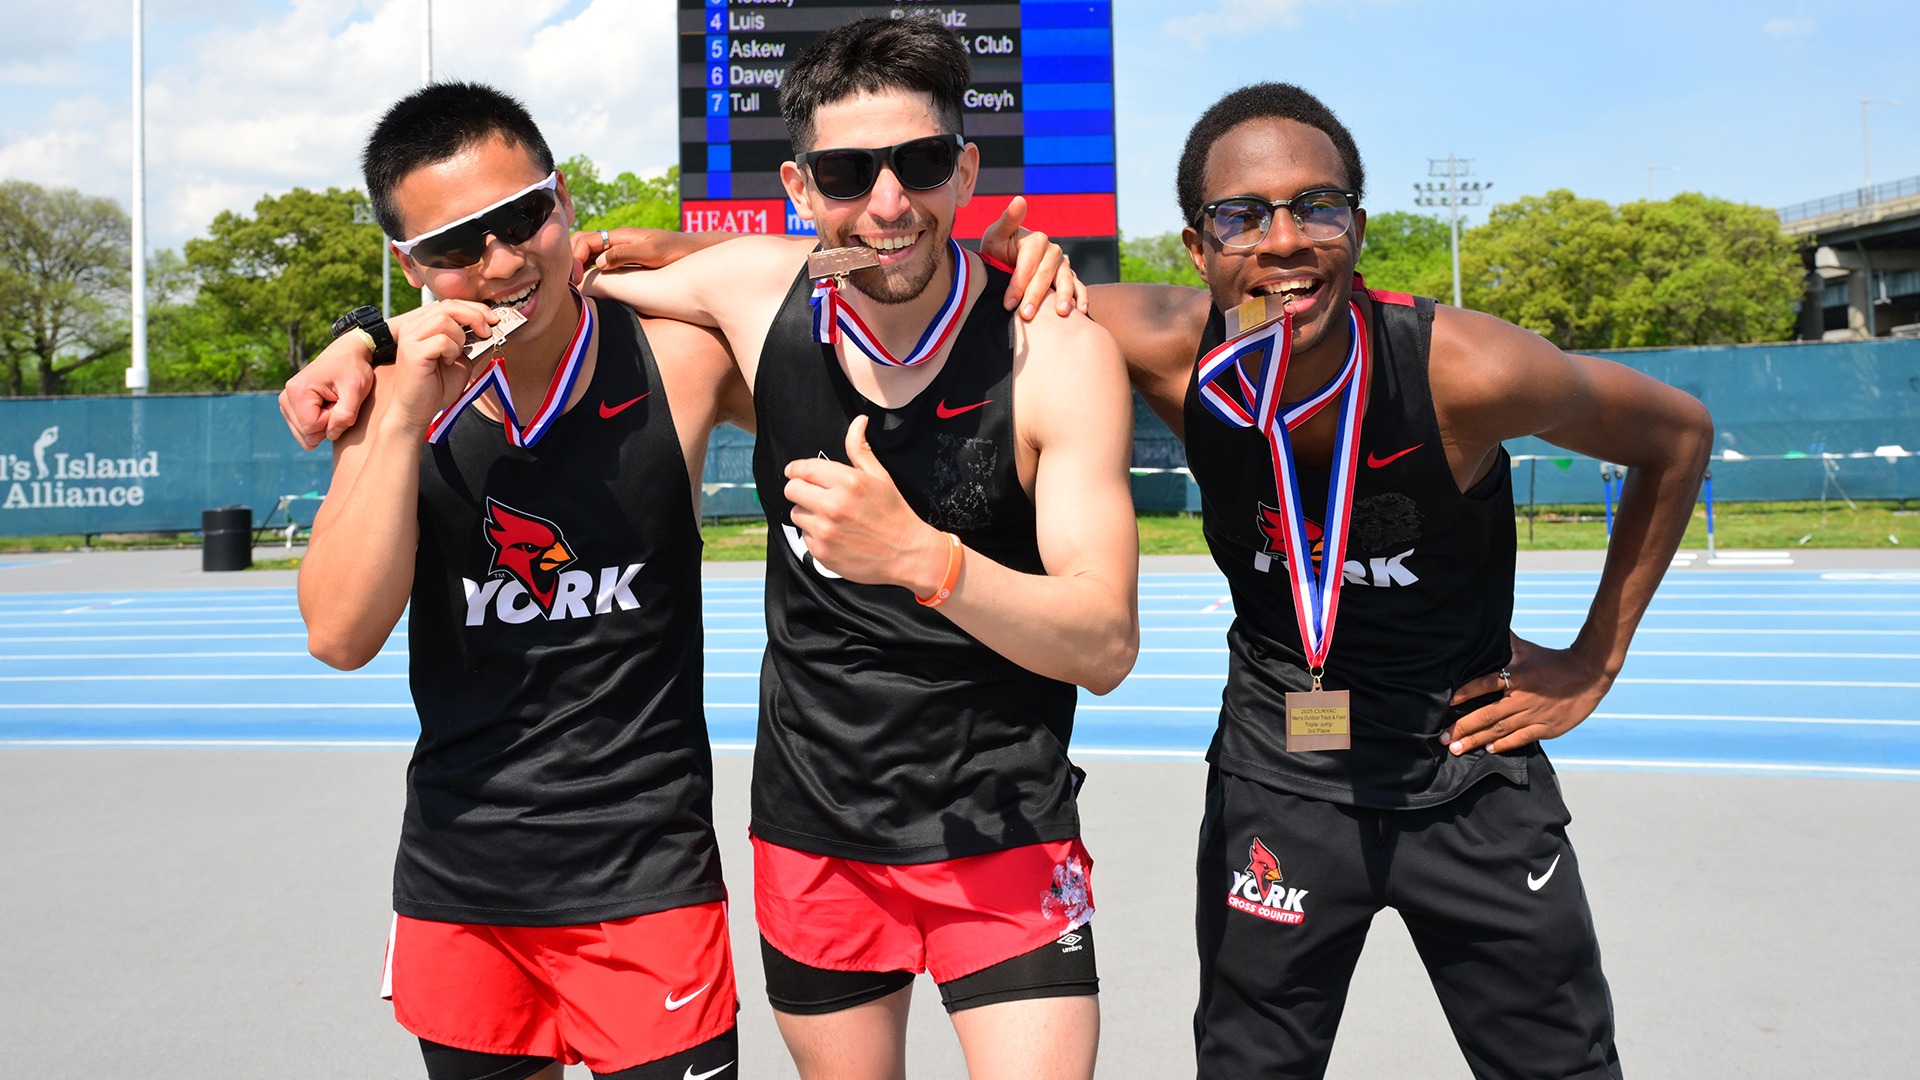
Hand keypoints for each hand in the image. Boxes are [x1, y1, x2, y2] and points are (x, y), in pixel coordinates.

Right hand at [281, 347, 374, 450]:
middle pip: (306, 435)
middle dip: (327, 425)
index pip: (312, 429)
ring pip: (305, 435)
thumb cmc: (353, 369)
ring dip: (324, 424)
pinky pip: (305, 430)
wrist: (346, 353)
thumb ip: (345, 415)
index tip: (340, 403)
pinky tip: (327, 406)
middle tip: (338, 403)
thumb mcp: (356, 390)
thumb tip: (330, 435)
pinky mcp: (290, 406)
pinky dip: (319, 423)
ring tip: (333, 403)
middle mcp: (285, 398)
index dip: (332, 423)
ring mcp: (285, 403)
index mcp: (297, 392)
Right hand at [377, 302, 498, 435]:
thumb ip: (472, 343)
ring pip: (445, 320)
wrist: (417, 411)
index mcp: (423, 325)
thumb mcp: (461, 360)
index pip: (450, 304)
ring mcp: (410, 338)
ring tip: (456, 355)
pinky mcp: (412, 352)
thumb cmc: (436, 387)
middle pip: (449, 306)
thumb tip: (493, 329)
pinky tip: (447, 362)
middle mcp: (413, 327)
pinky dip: (452, 351)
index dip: (474, 308)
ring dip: (460, 338)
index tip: (493, 319)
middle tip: (488, 331)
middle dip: (475, 316)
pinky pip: (442, 340)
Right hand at [571, 227, 713, 278]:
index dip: (574, 258)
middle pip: (582, 244)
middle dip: (570, 259)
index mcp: (620, 236)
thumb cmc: (678, 251)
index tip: (575, 278)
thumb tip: (598, 262)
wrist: (696, 252)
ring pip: (589, 253)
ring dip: (577, 265)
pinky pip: (600, 261)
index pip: (585, 240)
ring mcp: (620, 249)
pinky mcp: (626, 259)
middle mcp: (617, 241)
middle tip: (570, 283)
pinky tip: (588, 284)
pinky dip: (589, 269)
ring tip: (573, 285)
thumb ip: (626, 254)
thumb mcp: (653, 253)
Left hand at [783, 415, 947, 591]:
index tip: (798, 473)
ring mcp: (825, 530)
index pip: (802, 469)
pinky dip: (815, 535)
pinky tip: (835, 534)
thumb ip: (860, 449)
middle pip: (791, 489)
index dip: (797, 469)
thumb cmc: (894, 513)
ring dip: (807, 513)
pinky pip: (804, 537)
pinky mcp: (821, 551)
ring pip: (796, 513)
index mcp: (847, 482)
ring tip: (830, 517)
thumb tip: (859, 422)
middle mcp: (833, 505)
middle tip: (816, 495)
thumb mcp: (880, 476)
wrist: (906, 553)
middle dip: (801, 490)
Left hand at [979, 196, 1088, 320]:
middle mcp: (1053, 251)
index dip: (1018, 284)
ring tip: (1060, 313)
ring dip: (1064, 297)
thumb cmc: (998, 251)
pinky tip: (1080, 311)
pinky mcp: (1069, 279)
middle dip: (1035, 296)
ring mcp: (1063, 265)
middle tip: (1026, 315)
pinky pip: (1079, 288)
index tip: (1008, 303)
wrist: (1005, 265)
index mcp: (1037, 240)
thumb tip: (1019, 200)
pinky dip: (1082, 298)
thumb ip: (1007, 220)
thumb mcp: (996, 235)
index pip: (1028, 265)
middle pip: (1045, 275)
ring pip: (1065, 281)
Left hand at [1439, 634, 1613, 754]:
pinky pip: (1522, 739)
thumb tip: (1484, 623)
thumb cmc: (1551, 660)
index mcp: (1516, 675)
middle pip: (1488, 714)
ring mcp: (1535, 714)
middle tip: (1442, 737)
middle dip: (1463, 727)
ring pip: (1501, 730)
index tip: (1446, 703)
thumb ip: (1504, 641)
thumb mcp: (1526, 648)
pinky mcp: (1547, 728)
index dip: (1465, 693)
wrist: (1588, 673)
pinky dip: (1504, 745)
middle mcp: (1523, 696)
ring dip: (1477, 740)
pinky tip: (1488, 750)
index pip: (1484, 684)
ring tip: (1456, 748)